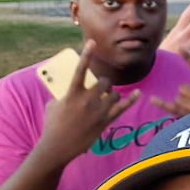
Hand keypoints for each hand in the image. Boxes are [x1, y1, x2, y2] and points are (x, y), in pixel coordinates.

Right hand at [38, 41, 140, 166]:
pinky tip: (138, 94)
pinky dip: (130, 100)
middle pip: (104, 82)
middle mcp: (87, 100)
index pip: (81, 69)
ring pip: (113, 94)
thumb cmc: (52, 125)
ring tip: (106, 97)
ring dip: (111, 93)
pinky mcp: (104, 122)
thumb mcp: (53, 105)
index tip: (92, 42)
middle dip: (104, 83)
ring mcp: (97, 112)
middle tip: (100, 88)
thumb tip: (71, 90)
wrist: (57, 147)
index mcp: (72, 93)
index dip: (87, 54)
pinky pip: (121, 108)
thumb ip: (64, 94)